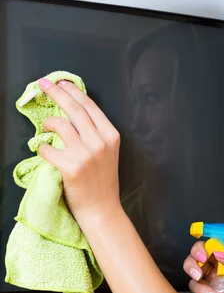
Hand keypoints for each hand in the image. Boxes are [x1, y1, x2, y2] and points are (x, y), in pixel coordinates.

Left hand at [37, 78, 120, 222]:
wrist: (102, 209)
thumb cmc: (102, 182)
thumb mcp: (107, 152)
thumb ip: (95, 132)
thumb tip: (73, 110)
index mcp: (111, 136)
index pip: (89, 106)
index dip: (73, 91)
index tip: (61, 82)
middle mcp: (100, 142)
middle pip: (74, 109)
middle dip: (56, 93)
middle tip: (43, 84)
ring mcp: (86, 155)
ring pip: (59, 125)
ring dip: (48, 124)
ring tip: (46, 128)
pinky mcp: (71, 167)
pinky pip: (47, 149)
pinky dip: (42, 150)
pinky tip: (46, 153)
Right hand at [183, 241, 223, 292]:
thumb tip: (221, 253)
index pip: (208, 249)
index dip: (201, 249)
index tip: (204, 256)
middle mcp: (217, 273)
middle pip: (195, 262)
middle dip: (192, 265)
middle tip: (199, 274)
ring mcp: (212, 288)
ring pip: (194, 282)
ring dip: (200, 288)